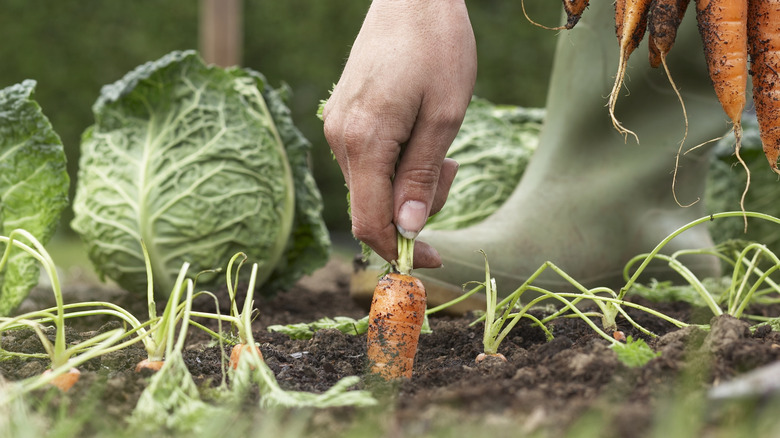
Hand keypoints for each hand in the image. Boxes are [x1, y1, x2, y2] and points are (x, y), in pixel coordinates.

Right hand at [322, 0, 475, 267]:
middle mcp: (340, 139)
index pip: (370, 222)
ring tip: (441, 144)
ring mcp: (338, 127)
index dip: (400, 250)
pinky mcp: (344, 117)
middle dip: (415, 205)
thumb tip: (409, 230)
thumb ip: (421, 176)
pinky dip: (397, 162)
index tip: (433, 260)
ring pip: (371, 184)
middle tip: (452, 168)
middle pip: (373, 206)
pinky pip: (368, 161)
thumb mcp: (444, 117)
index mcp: (363, 142)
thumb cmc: (436, 48)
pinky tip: (419, 133)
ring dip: (409, 181)